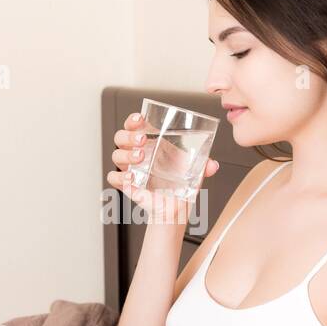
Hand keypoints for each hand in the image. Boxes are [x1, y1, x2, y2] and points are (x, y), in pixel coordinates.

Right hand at [107, 111, 219, 225]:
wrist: (175, 207)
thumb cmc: (181, 184)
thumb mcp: (194, 170)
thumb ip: (203, 165)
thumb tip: (213, 164)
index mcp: (150, 144)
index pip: (134, 125)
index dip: (133, 120)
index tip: (140, 118)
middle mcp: (137, 154)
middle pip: (120, 137)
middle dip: (128, 135)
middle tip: (142, 140)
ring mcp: (130, 168)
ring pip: (115, 155)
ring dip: (126, 153)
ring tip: (141, 157)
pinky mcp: (127, 185)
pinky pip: (113, 178)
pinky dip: (119, 176)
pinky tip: (131, 177)